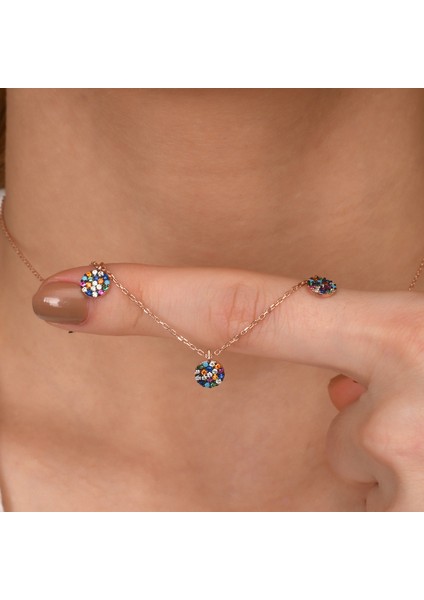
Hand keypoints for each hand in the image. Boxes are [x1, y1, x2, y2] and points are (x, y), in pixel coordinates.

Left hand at [32, 263, 423, 510]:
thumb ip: (374, 355)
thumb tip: (331, 396)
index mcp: (405, 333)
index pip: (245, 310)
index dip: (148, 300)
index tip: (69, 294)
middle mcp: (405, 406)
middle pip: (330, 420)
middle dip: (364, 423)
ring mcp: (409, 472)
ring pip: (351, 461)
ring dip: (392, 461)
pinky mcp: (412, 541)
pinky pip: (368, 514)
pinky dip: (400, 501)